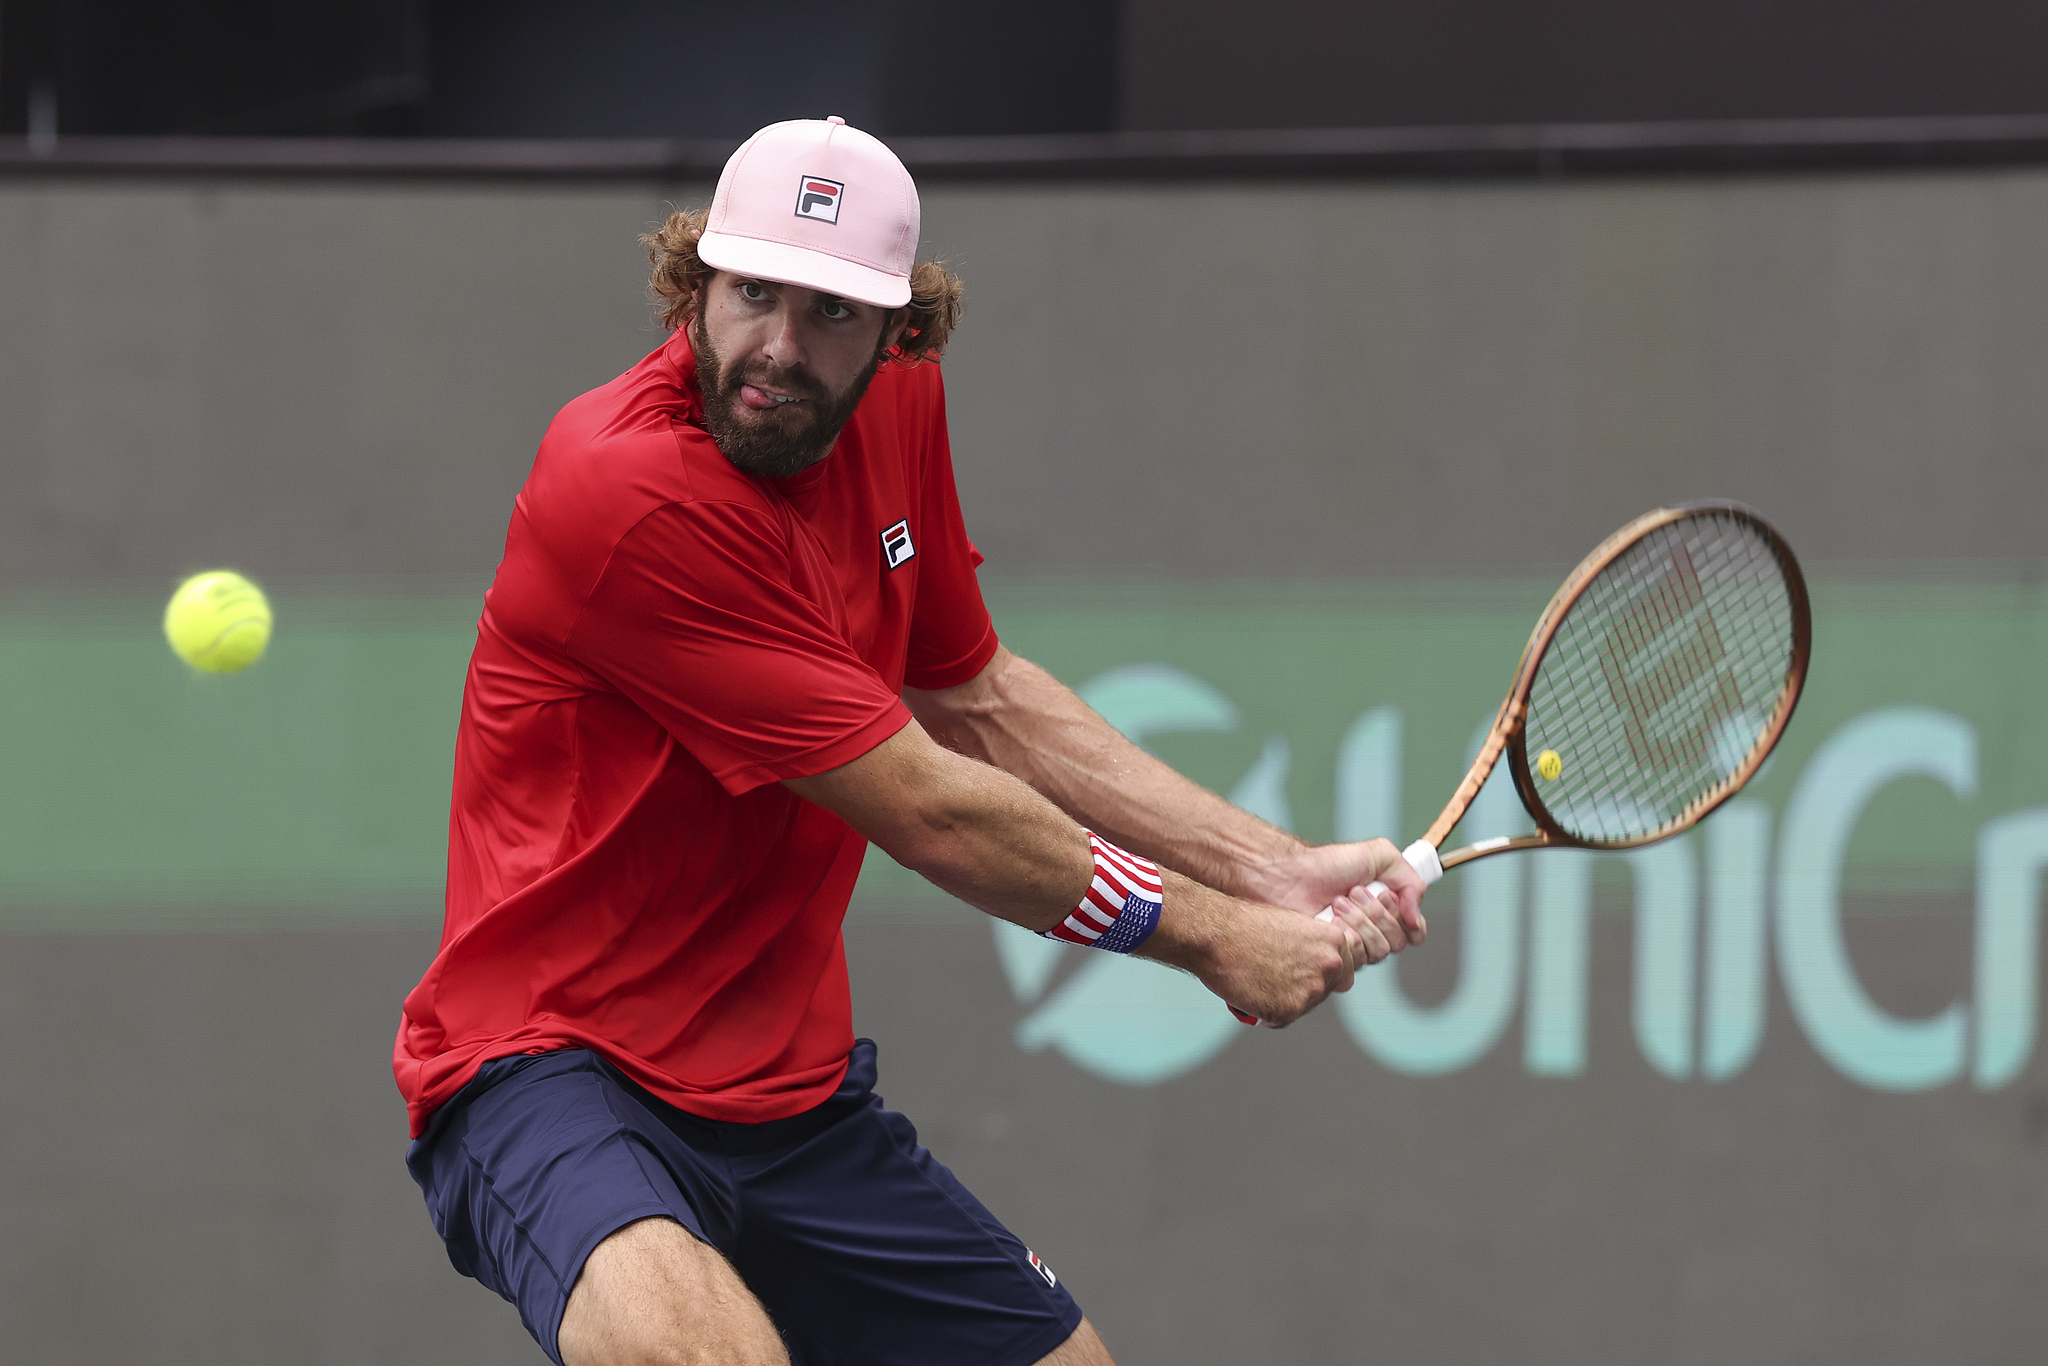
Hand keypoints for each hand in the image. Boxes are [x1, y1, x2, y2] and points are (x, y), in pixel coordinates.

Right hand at [1194, 898, 1376, 1027]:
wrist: (1216, 934)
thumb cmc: (1246, 924)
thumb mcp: (1293, 924)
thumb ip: (1314, 946)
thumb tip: (1320, 966)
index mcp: (1334, 943)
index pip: (1345, 967)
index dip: (1323, 970)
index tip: (1306, 969)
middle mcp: (1328, 968)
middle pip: (1326, 990)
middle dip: (1306, 987)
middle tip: (1278, 977)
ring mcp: (1308, 993)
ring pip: (1303, 1006)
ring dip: (1285, 1000)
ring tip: (1259, 981)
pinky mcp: (1285, 1012)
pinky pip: (1279, 1020)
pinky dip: (1265, 1012)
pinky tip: (1251, 993)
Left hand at [1246, 838, 1427, 959]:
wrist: (1289, 877)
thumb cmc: (1327, 864)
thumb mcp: (1379, 855)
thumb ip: (1411, 879)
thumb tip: (1416, 914)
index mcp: (1387, 910)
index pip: (1414, 931)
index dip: (1407, 918)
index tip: (1386, 897)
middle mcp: (1373, 931)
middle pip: (1398, 942)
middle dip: (1376, 914)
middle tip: (1352, 892)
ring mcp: (1353, 946)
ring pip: (1378, 952)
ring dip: (1359, 922)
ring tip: (1336, 903)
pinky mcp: (1334, 958)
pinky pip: (1355, 962)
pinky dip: (1345, 938)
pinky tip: (1328, 922)